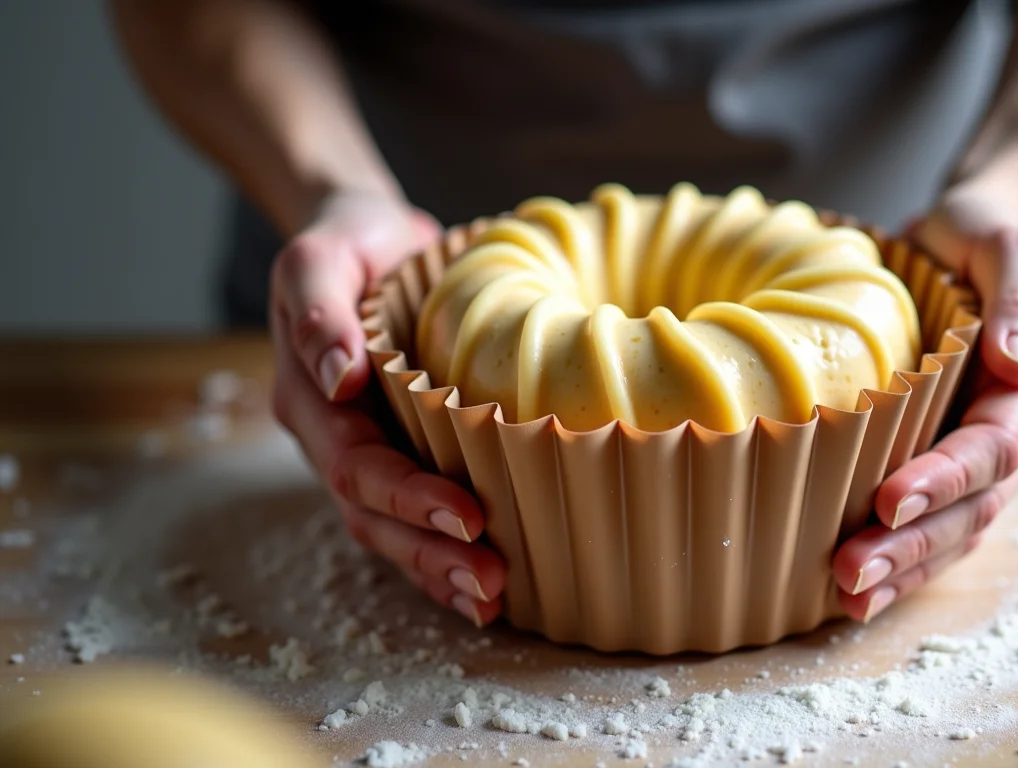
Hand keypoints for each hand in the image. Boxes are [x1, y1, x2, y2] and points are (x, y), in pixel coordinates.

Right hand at [268, 190, 505, 625]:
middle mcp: (330, 438)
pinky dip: (440, 556)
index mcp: (310, 399)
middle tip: (490, 578)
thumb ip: (321, 309)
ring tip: (490, 597)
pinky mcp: (397, 454)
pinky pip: (409, 518)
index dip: (409, 496)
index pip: (358, 463)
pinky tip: (479, 587)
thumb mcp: (322, 256)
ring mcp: (361, 452)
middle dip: (429, 552)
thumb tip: (338, 376)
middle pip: (372, 513)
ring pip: (388, 529)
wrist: (370, 242)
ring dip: (436, 569)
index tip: (467, 516)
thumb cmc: (351, 244)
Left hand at [831, 188, 1017, 620]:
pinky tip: (859, 593)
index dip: (944, 478)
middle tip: (852, 571)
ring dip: (907, 568)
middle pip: (975, 506)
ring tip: (850, 595)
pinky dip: (905, 562)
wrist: (972, 245)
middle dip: (915, 544)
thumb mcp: (1005, 244)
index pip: (993, 447)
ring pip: (959, 531)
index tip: (890, 502)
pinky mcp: (960, 472)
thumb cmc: (981, 238)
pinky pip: (941, 528)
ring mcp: (997, 463)